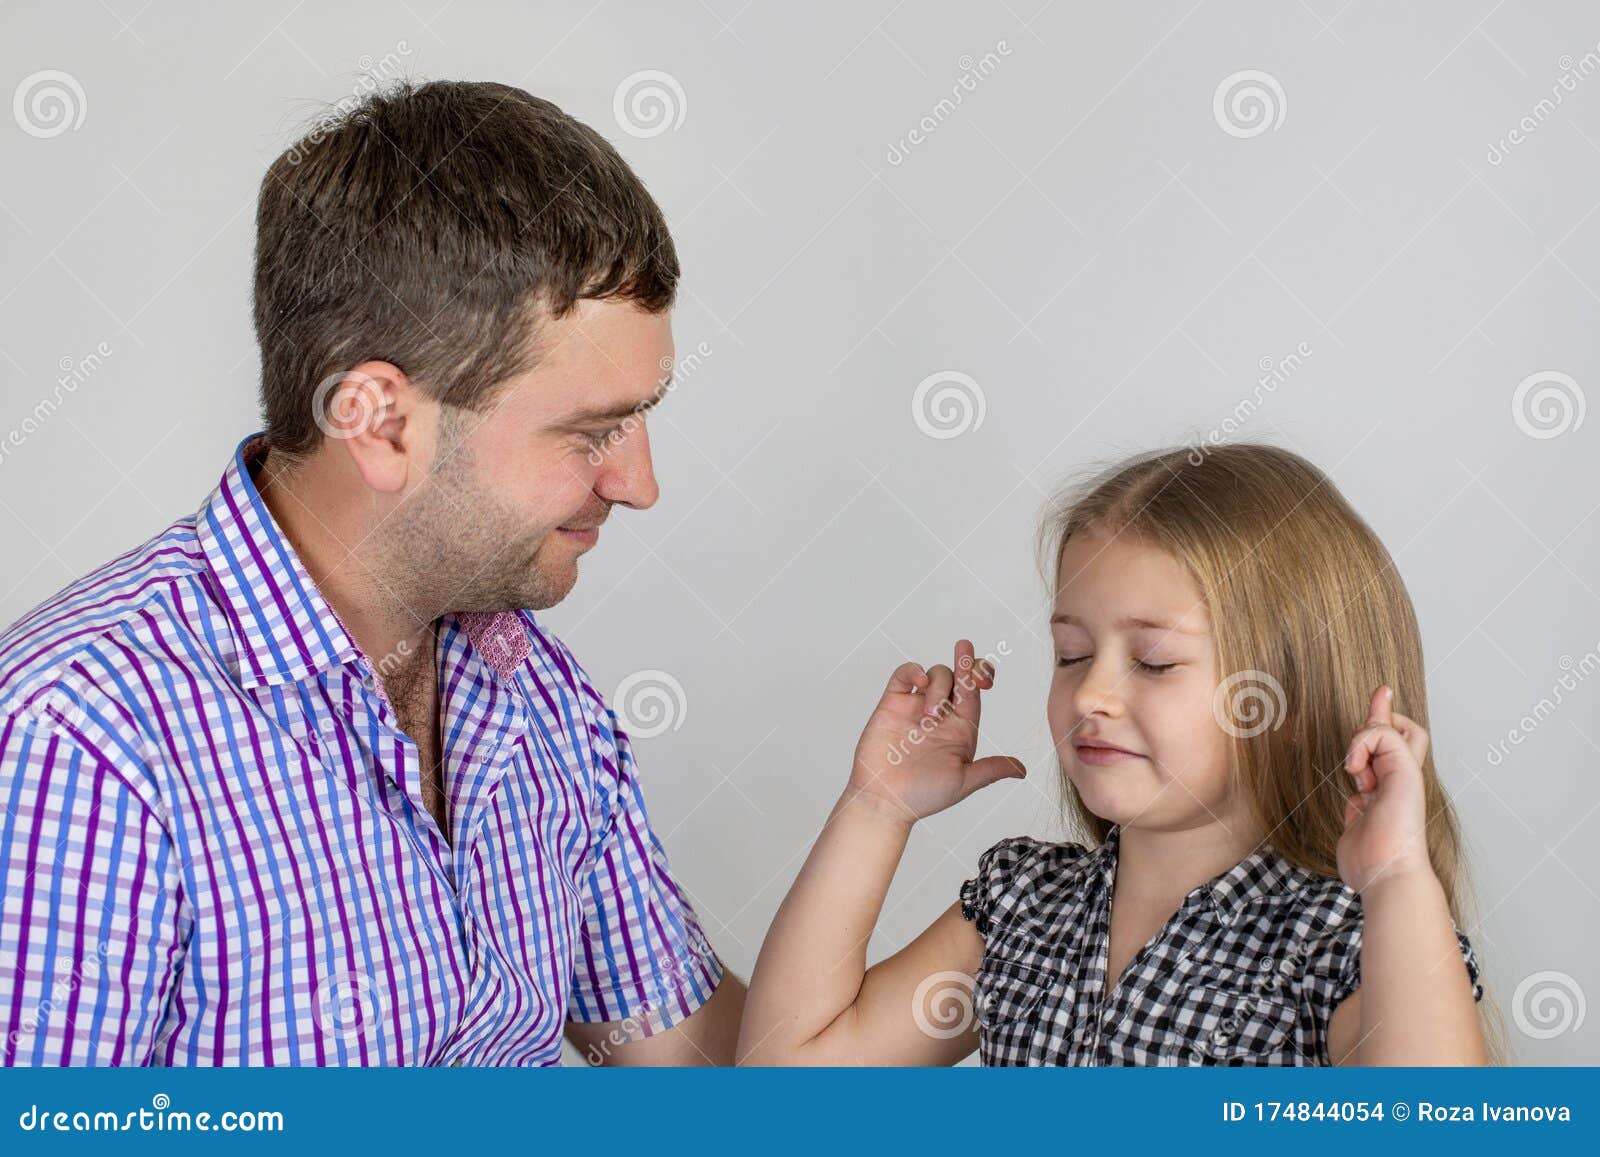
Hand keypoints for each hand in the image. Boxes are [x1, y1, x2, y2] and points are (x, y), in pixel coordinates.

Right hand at [846, 638, 1026, 824]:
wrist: (884, 800)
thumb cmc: (923, 795)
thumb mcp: (964, 781)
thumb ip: (991, 769)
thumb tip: (1022, 770)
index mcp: (960, 729)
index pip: (974, 694)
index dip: (981, 676)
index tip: (985, 675)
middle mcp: (940, 715)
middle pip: (957, 677)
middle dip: (965, 661)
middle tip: (965, 646)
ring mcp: (916, 707)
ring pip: (935, 675)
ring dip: (938, 688)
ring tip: (929, 717)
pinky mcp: (893, 704)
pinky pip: (904, 675)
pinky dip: (912, 671)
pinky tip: (918, 682)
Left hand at [1336, 685, 1436, 894]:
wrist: (1387, 875)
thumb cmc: (1370, 863)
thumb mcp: (1356, 827)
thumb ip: (1358, 810)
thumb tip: (1356, 804)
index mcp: (1390, 795)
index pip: (1390, 756)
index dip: (1380, 732)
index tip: (1377, 708)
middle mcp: (1402, 783)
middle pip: (1407, 734)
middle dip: (1385, 711)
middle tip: (1380, 691)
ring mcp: (1407, 776)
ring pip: (1399, 729)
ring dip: (1369, 733)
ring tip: (1355, 764)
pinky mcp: (1406, 771)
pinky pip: (1383, 734)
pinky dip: (1363, 742)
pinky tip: (1354, 768)